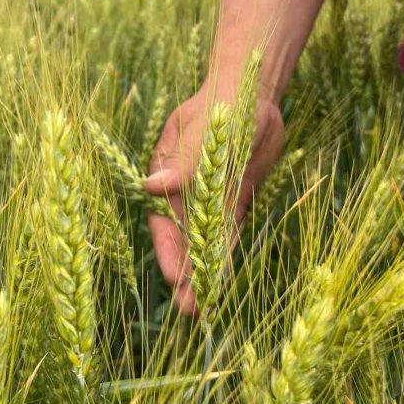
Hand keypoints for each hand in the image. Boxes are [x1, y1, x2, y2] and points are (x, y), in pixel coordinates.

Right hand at [144, 83, 284, 314]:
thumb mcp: (203, 130)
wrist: (251, 92)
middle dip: (186, 274)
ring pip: (204, 243)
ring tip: (205, 309)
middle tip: (192, 310)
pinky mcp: (232, 200)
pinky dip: (224, 257)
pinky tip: (225, 282)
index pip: (163, 221)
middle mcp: (183, 192)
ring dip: (204, 274)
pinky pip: (226, 234)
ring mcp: (208, 198)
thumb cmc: (221, 104)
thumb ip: (182, 160)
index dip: (168, 252)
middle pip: (183, 239)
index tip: (175, 280)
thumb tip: (152, 186)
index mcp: (166, 174)